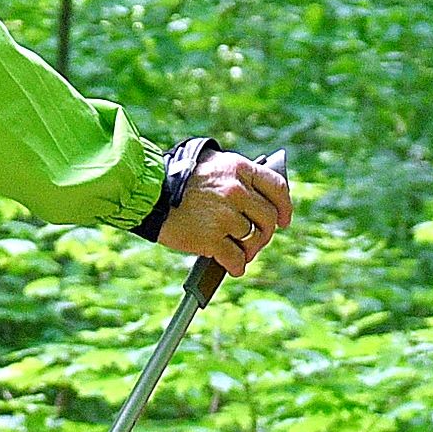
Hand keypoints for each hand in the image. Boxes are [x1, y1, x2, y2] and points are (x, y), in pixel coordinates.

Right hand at [157, 150, 295, 276]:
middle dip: (264, 233)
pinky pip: (236, 258)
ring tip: (240, 253)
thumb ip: (236, 177)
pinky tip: (232, 267)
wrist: (147, 193)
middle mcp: (236, 191)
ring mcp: (225, 216)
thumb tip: (257, 198)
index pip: (277, 188)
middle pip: (268, 218)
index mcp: (239, 168)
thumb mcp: (211, 164)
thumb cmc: (176, 178)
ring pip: (253, 239)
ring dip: (249, 250)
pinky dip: (236, 266)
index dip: (284, 207)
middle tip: (255, 241)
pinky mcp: (211, 239)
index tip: (284, 220)